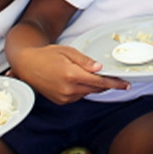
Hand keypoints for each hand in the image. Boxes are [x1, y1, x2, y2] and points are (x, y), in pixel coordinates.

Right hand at [11, 45, 128, 104]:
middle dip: (107, 85)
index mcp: (72, 75)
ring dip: (95, 86)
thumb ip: (85, 61)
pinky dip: (84, 89)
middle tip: (118, 79)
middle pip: (96, 89)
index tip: (126, 84)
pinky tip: (80, 81)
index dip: (115, 83)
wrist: (26, 64)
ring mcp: (64, 97)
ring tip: (95, 76)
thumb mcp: (68, 51)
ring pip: (88, 93)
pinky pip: (79, 96)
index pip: (99, 82)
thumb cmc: (47, 55)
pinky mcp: (61, 101)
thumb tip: (100, 68)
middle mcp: (69, 89)